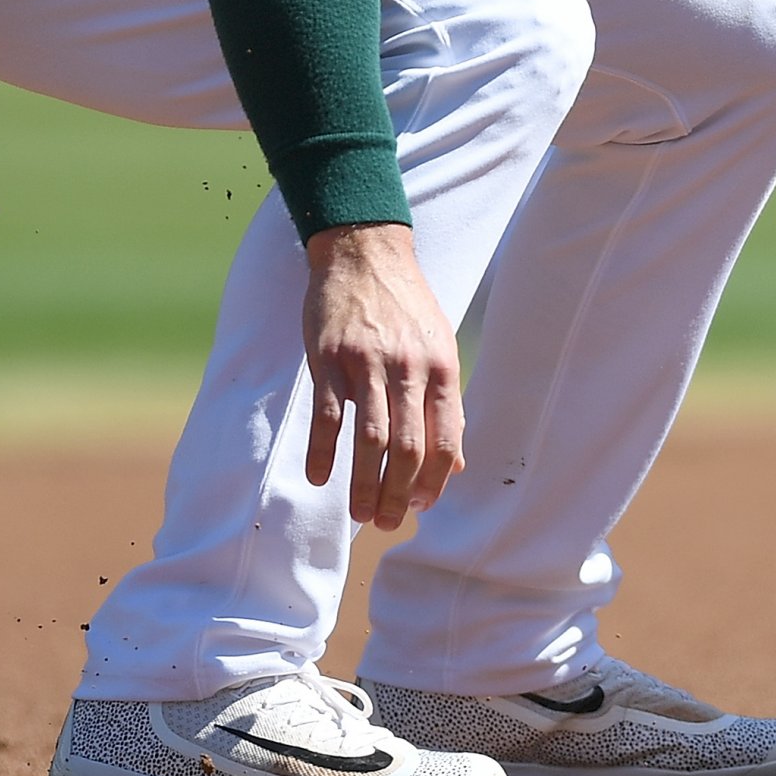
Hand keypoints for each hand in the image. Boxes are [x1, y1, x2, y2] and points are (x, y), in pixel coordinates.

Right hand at [300, 222, 463, 529]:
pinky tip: (321, 479)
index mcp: (442, 369)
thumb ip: (446, 407)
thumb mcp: (439, 349)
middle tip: (389, 523)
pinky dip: (324, 454)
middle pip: (408, 450)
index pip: (445, 441)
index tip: (422, 507)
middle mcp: (409, 369)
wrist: (364, 252)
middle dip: (399, 496)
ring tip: (360, 514)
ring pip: (370, 440)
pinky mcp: (330, 359)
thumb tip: (454, 466)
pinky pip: (328, 416)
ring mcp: (368, 364)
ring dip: (364, 486)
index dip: (435, 483)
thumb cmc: (405, 307)